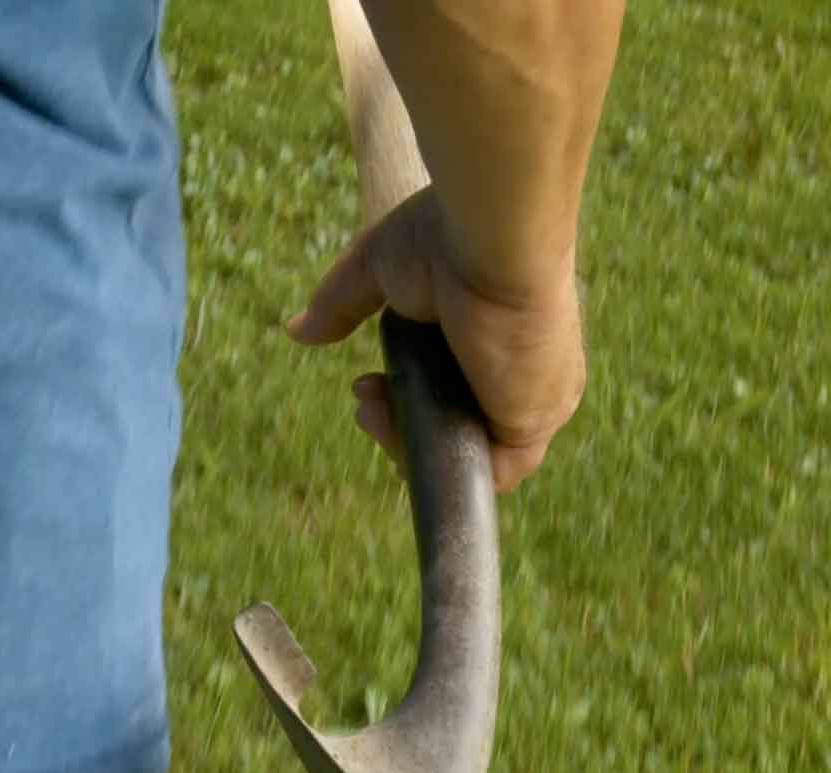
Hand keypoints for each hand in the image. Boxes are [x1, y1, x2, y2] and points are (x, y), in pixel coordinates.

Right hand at [285, 188, 585, 492]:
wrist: (492, 238)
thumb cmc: (448, 239)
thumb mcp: (378, 269)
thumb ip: (342, 304)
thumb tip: (296, 331)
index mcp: (499, 340)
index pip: (453, 394)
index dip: (402, 399)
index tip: (366, 383)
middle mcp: (523, 376)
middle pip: (455, 429)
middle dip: (398, 424)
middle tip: (366, 401)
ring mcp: (533, 401)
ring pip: (468, 455)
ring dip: (410, 447)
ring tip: (375, 414)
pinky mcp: (534, 422)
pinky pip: (490, 474)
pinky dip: (441, 468)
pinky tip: (398, 435)